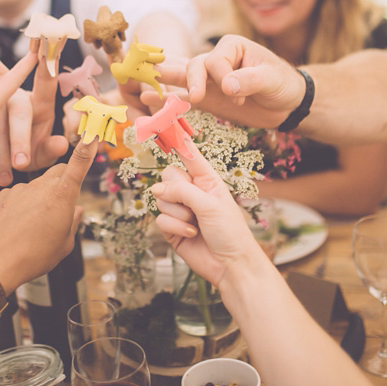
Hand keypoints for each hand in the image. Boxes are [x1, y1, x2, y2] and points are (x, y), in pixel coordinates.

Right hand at [0, 43, 68, 185]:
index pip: (46, 82)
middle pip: (18, 109)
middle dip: (19, 140)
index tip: (51, 48)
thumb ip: (50, 151)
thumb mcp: (39, 156)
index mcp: (39, 103)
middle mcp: (15, 95)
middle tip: (20, 165)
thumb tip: (61, 145)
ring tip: (0, 177)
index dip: (48, 64)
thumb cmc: (24, 154)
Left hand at [0, 139, 98, 292]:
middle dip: (64, 181)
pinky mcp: (3, 195)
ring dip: (41, 197)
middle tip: (62, 205)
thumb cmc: (34, 257)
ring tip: (34, 225)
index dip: (88, 148)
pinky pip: (18, 194)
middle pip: (58, 172)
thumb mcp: (64, 244)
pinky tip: (16, 225)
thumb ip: (72, 223)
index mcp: (61, 197)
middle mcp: (41, 186)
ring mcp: (20, 189)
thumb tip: (77, 211)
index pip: (78, 165)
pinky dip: (21, 204)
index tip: (92, 134)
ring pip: (37, 185)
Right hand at [149, 35, 304, 128]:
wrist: (287, 103)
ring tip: (143, 87)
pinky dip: (168, 100)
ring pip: (183, 78)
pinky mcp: (206, 98)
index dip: (222, 77)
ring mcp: (208, 80)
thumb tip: (227, 85)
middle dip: (191, 81)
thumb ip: (250, 79)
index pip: (215, 60)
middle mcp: (215, 59)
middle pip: (193, 66)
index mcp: (231, 46)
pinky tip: (148, 101)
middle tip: (196, 98)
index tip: (238, 94)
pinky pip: (183, 98)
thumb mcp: (271, 79)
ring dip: (165, 83)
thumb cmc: (282, 83)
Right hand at [150, 149, 261, 287]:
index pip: (189, 154)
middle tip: (192, 204)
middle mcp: (192, 191)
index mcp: (206, 179)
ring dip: (178, 213)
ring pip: (161, 198)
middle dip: (176, 190)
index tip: (164, 120)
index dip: (177, 139)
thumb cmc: (230, 231)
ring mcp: (180, 209)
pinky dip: (175, 227)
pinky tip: (191, 234)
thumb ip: (182, 191)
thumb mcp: (210, 204)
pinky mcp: (172, 227)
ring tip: (196, 224)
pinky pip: (160, 218)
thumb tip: (156, 189)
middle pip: (168, 176)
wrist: (230, 265)